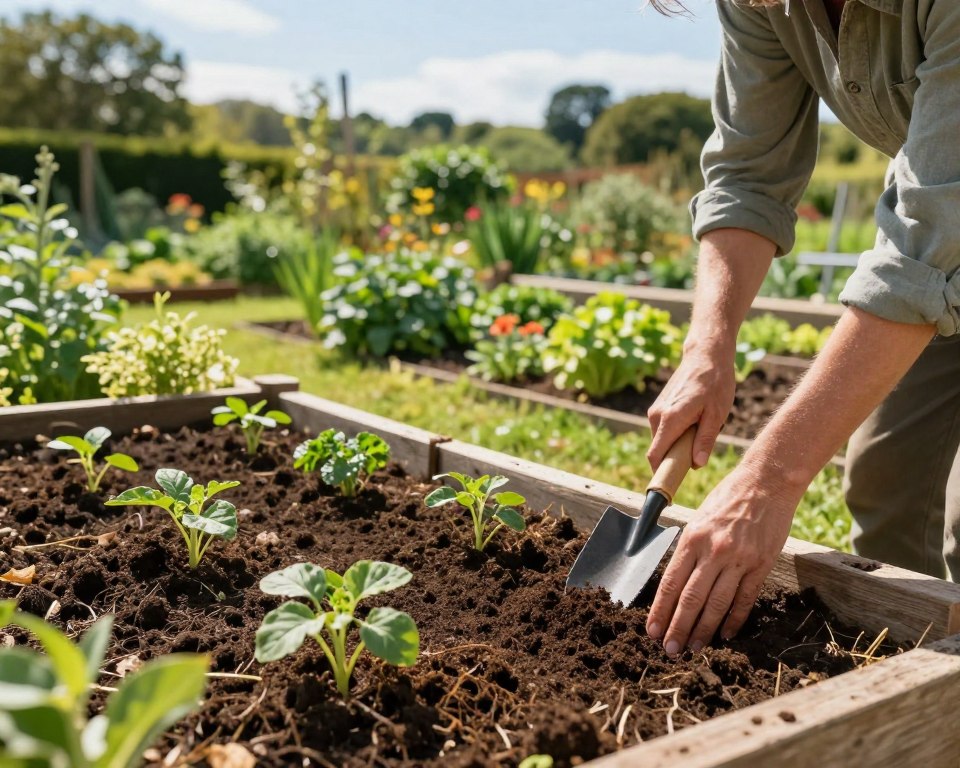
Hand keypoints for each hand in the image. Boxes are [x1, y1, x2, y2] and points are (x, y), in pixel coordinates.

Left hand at [645, 463, 798, 654]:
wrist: (766, 483)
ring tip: (694, 648)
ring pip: (717, 604)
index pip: (671, 583)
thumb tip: (676, 580)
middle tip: (670, 651)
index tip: (652, 630)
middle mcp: (713, 551)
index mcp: (692, 538)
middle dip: (678, 628)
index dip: (660, 611)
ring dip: (703, 630)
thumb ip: (688, 548)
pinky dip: (734, 620)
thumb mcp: (698, 518)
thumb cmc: (727, 498)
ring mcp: (739, 559)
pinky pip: (744, 599)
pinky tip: (725, 635)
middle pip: (691, 599)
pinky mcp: (761, 565)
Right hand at [647, 345, 735, 470]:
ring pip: (662, 441)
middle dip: (675, 459)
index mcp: (671, 419)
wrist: (705, 355)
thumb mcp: (717, 415)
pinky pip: (664, 431)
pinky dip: (677, 434)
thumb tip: (696, 464)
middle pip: (659, 451)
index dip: (660, 474)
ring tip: (701, 428)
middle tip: (700, 453)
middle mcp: (657, 415)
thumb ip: (705, 441)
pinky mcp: (659, 407)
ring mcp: (656, 411)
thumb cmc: (715, 383)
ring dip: (678, 445)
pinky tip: (696, 420)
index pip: (655, 456)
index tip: (670, 488)